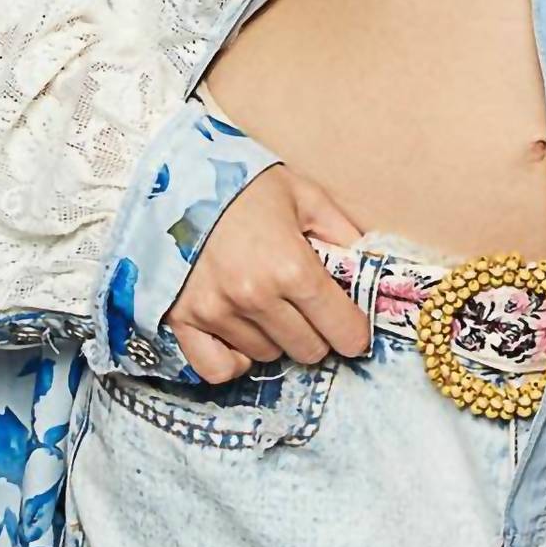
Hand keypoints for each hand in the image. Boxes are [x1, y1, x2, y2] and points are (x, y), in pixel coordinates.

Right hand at [162, 163, 373, 384]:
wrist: (174, 176)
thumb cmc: (244, 184)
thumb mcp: (305, 196)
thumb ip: (343, 235)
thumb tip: (371, 267)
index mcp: (292, 266)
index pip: (342, 328)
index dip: (355, 332)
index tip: (353, 327)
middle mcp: (255, 296)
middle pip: (307, 349)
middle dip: (316, 332)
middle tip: (306, 307)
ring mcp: (216, 312)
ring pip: (266, 356)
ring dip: (274, 337)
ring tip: (266, 302)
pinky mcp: (182, 320)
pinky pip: (218, 369)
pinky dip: (234, 359)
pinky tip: (240, 333)